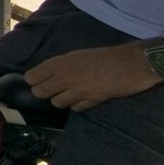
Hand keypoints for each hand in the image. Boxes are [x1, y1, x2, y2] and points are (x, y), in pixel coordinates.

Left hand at [23, 42, 161, 111]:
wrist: (131, 64)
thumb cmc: (105, 56)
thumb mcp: (78, 56)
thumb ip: (61, 66)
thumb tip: (49, 75)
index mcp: (59, 63)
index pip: (32, 78)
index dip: (35, 80)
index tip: (40, 80)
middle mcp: (64, 77)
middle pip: (39, 92)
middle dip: (44, 92)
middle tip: (55, 88)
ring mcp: (77, 91)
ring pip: (56, 102)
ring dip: (62, 99)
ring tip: (71, 93)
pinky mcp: (90, 102)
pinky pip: (75, 108)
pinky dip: (78, 105)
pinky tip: (85, 98)